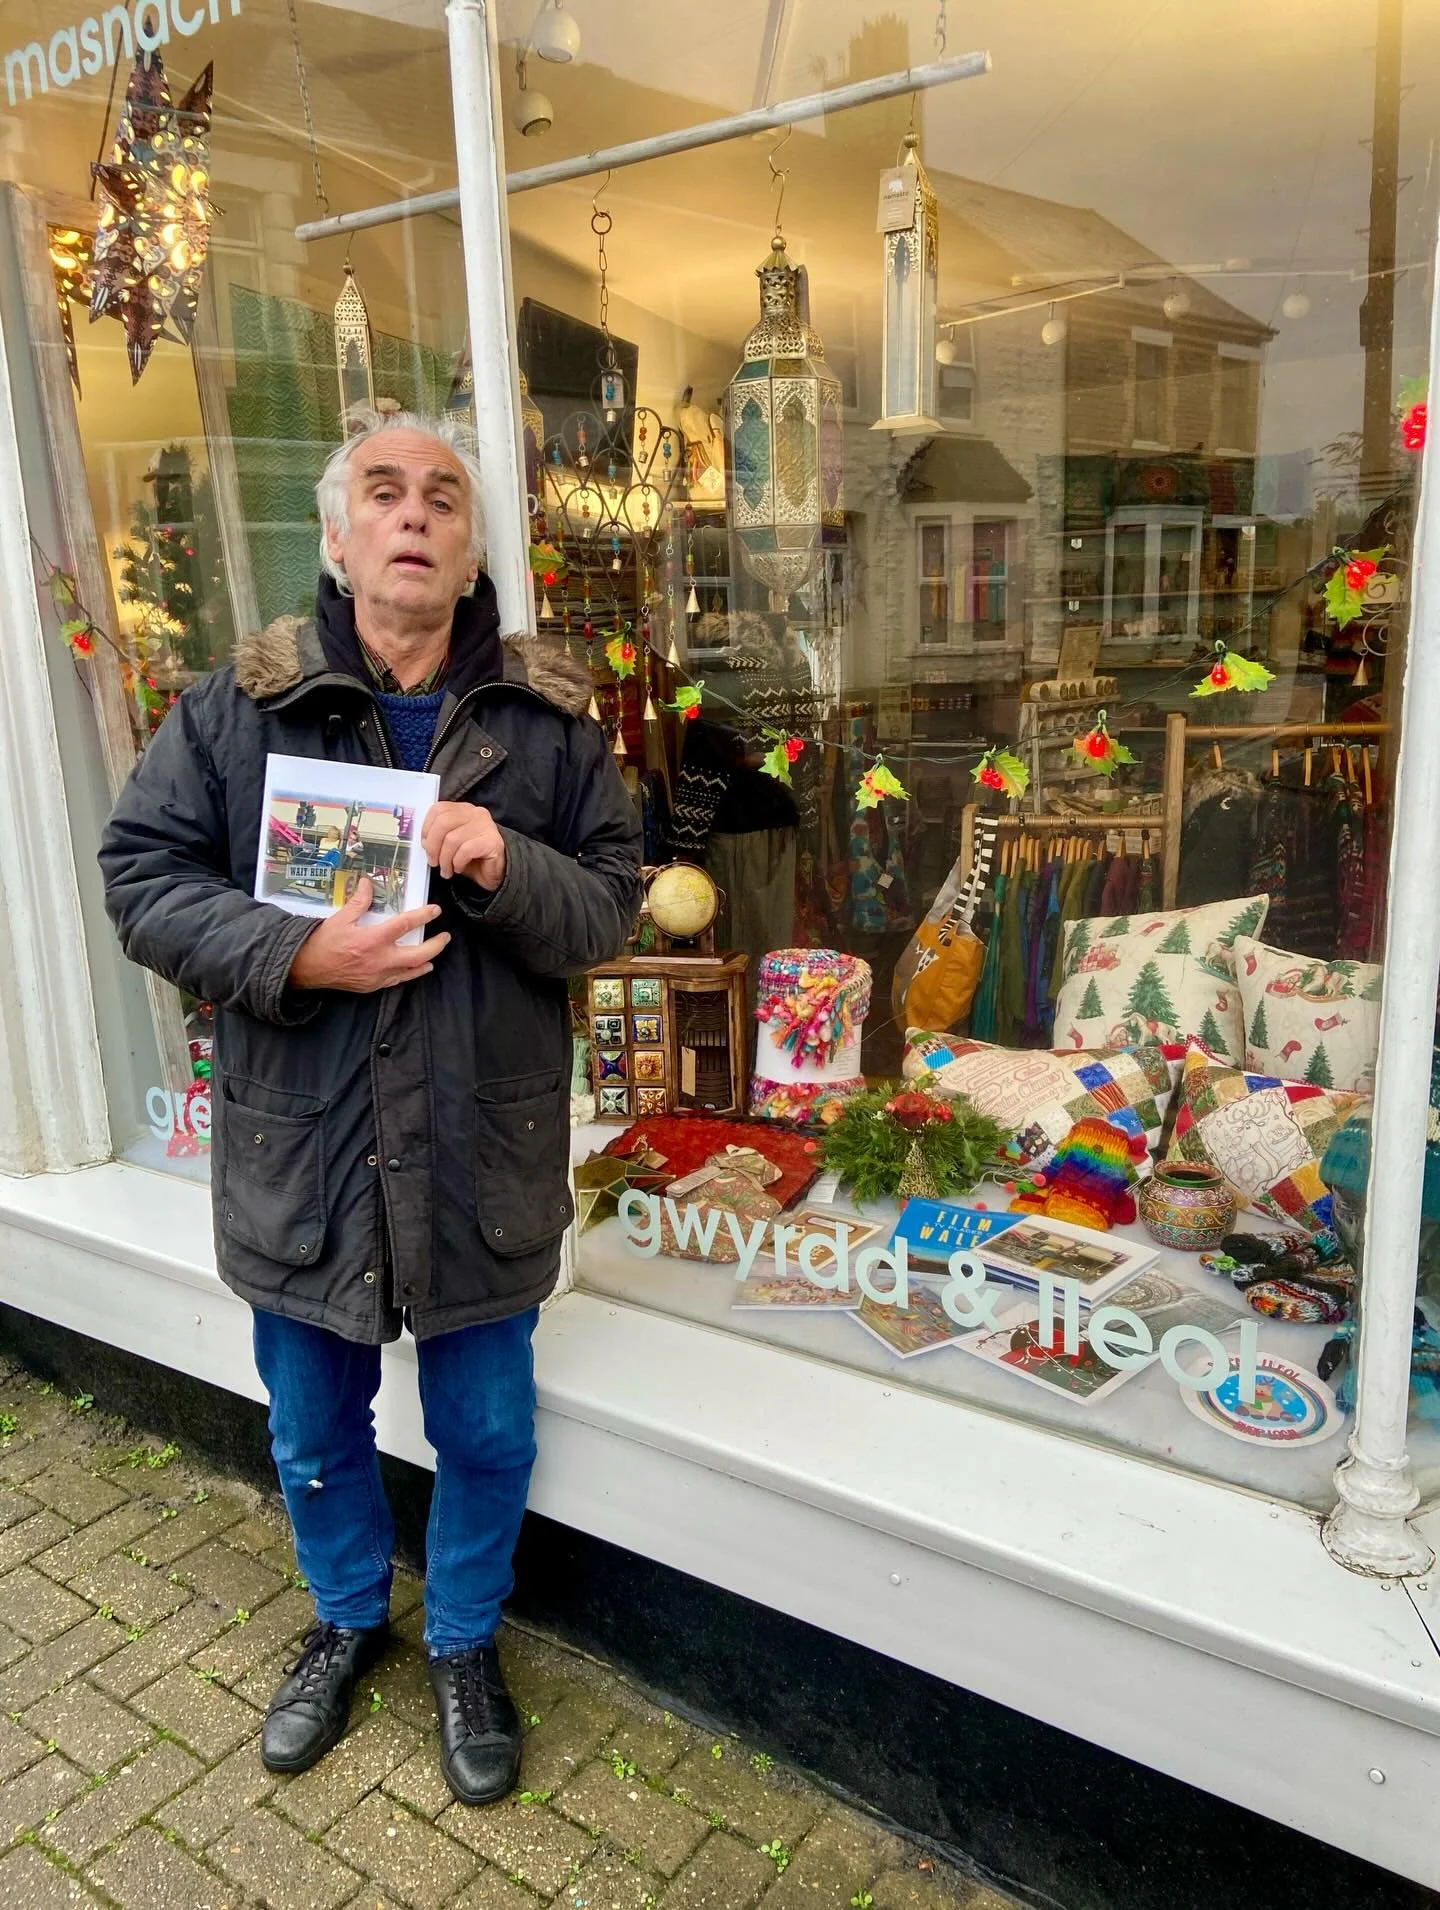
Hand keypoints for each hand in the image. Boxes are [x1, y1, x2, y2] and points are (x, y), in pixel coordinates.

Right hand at [287, 878, 449, 991]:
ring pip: (411, 971)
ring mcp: (378, 976)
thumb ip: (359, 902)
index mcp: (373, 939)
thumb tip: (368, 884)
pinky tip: (415, 969)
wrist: (306, 968)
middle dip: (436, 945)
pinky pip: (397, 981)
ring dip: (426, 961)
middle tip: (445, 937)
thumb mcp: (340, 918)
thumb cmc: (322, 942)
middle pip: (418, 954)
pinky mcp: (373, 986)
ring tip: (435, 954)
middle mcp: (380, 959)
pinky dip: (409, 974)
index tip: (436, 910)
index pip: (405, 925)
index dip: (423, 916)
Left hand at [422, 801, 506, 890]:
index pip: (439, 809)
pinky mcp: (492, 841)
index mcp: (463, 810)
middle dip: (433, 846)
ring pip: (452, 839)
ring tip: (446, 870)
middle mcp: (475, 813)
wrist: (496, 873)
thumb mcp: (450, 845)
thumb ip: (438, 837)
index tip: (425, 845)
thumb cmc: (471, 858)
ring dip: (445, 859)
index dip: (427, 828)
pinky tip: (458, 868)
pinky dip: (457, 862)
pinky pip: (465, 850)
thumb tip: (424, 842)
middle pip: (443, 822)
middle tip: (433, 862)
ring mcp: (486, 826)